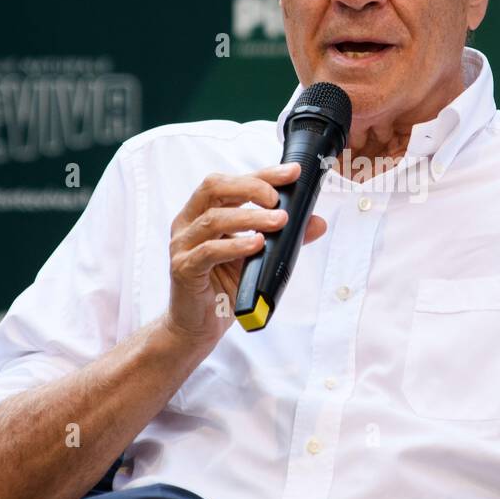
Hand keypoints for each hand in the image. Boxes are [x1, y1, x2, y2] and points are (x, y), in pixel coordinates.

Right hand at [162, 163, 326, 349]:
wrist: (198, 326)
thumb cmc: (224, 287)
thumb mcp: (258, 258)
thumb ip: (283, 238)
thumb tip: (316, 222)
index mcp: (203, 212)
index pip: (232, 182)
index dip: (262, 174)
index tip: (292, 173)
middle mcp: (188, 223)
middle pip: (214, 187)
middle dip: (251, 186)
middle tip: (278, 198)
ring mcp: (182, 245)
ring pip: (214, 219)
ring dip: (251, 218)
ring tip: (279, 222)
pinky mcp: (183, 269)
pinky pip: (208, 252)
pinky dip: (235, 246)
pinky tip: (257, 245)